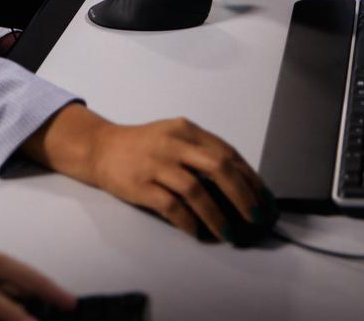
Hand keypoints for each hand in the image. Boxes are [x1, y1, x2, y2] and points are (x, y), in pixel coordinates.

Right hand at [25, 104, 265, 242]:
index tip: (264, 200)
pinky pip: (171, 206)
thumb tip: (240, 185)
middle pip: (218, 167)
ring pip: (196, 190)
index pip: (227, 153)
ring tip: (230, 234)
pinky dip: (189, 222)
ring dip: (217, 215)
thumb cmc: (144, 146)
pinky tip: (198, 233)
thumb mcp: (174, 138)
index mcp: (186, 130)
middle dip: (243, 195)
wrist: (100, 148)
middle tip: (255, 218)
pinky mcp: (141, 184)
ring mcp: (156, 163)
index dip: (249, 178)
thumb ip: (201, 153)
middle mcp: (173, 142)